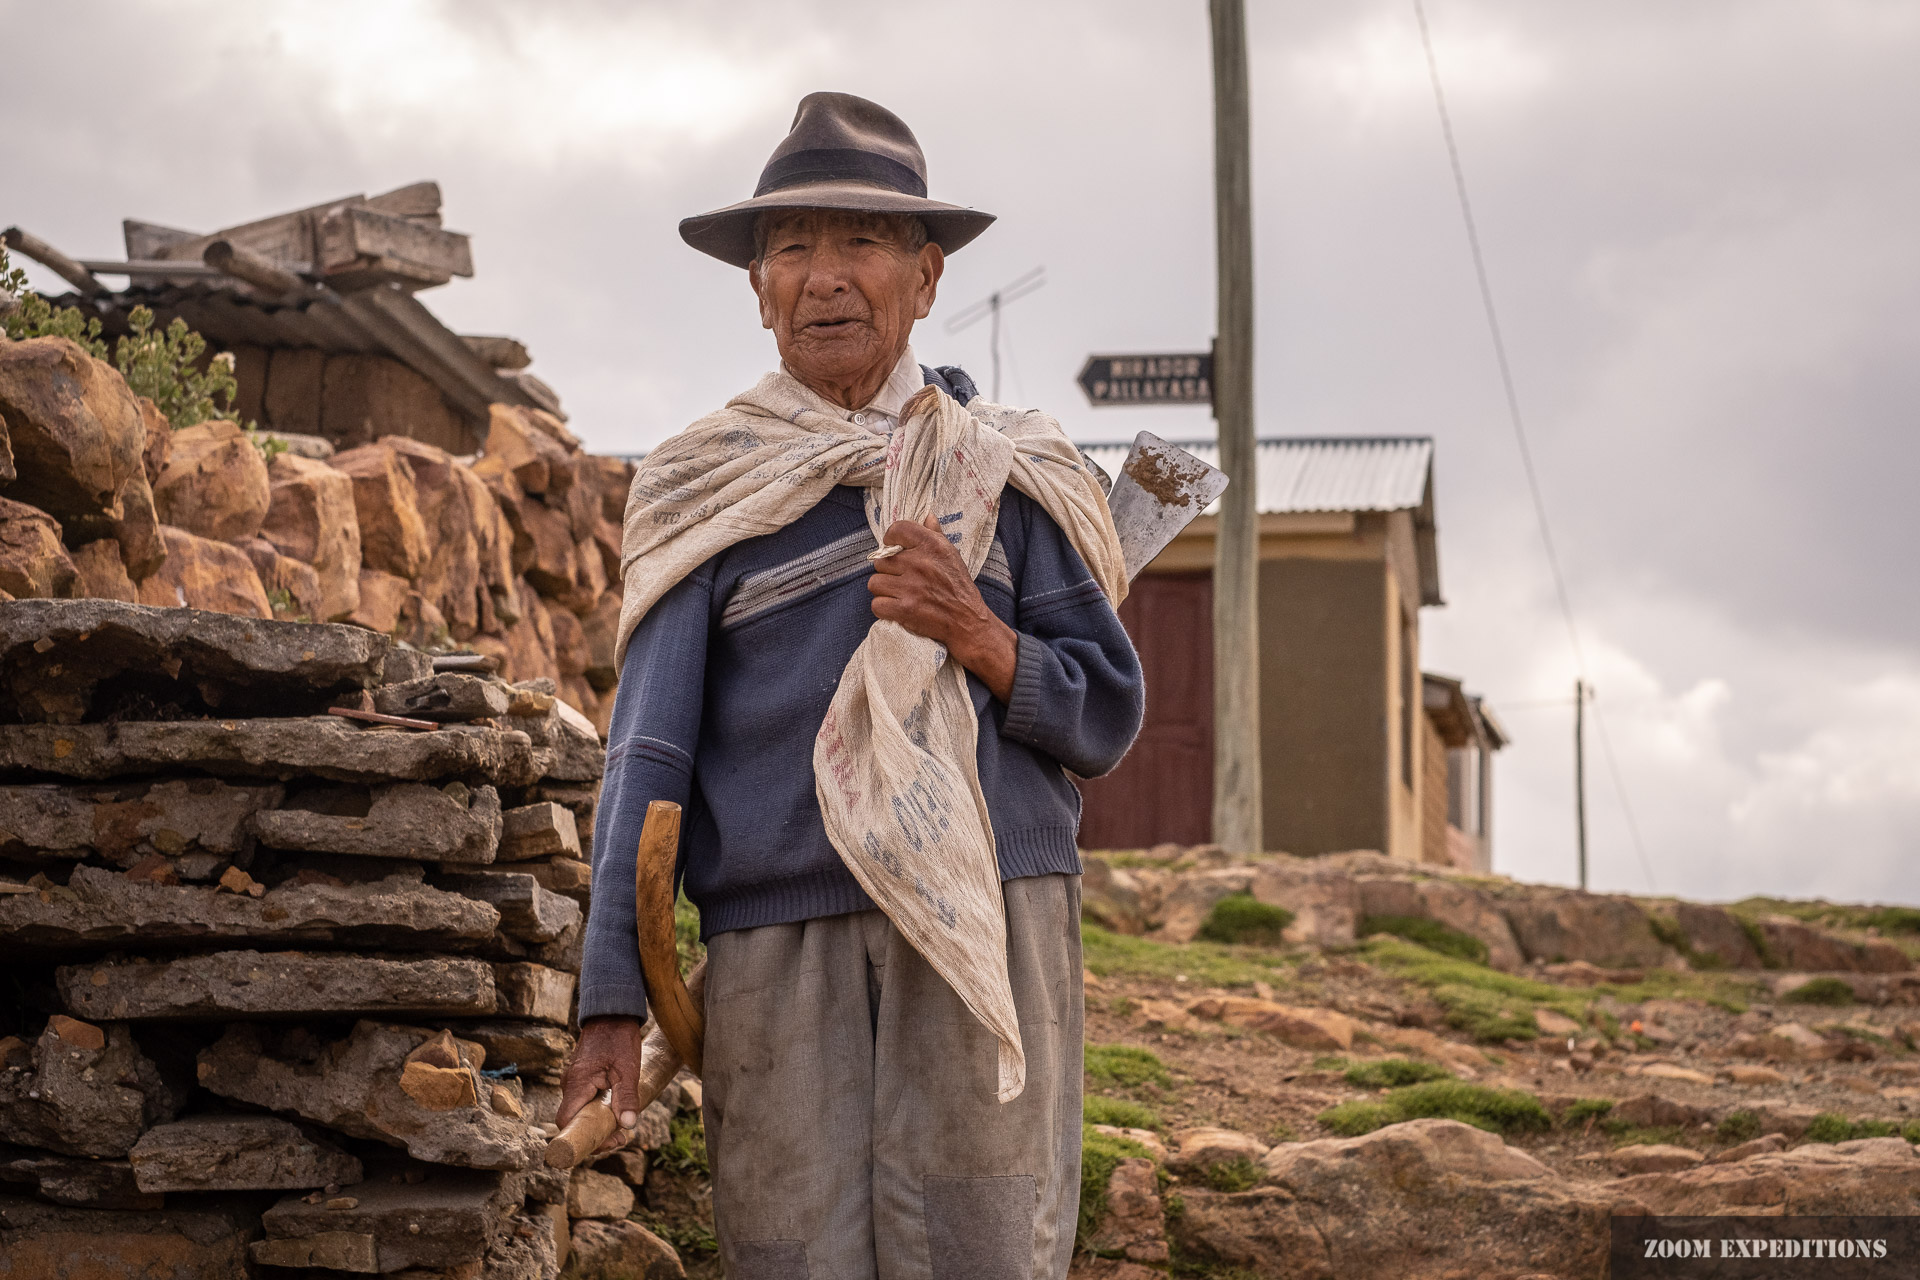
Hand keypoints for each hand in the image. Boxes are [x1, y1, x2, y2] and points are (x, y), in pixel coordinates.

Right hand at [556, 1015, 646, 1157]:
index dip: (583, 1138)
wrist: (612, 1012)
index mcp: (577, 1084)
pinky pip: (584, 1100)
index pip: (566, 1122)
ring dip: (598, 1122)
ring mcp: (575, 1080)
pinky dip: (598, 1110)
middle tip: (621, 1137)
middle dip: (595, 1134)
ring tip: (622, 1126)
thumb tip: (628, 1125)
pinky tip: (617, 1109)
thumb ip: (626, 1097)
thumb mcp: (628, 1069)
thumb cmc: (618, 1038)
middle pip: (574, 1120)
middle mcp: (571, 1084)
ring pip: (580, 1111)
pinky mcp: (582, 1077)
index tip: (609, 1141)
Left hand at [868, 515, 1018, 701]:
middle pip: (881, 560)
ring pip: (875, 583)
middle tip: (902, 580)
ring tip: (899, 595)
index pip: (897, 529)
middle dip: (888, 572)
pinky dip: (884, 609)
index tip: (893, 549)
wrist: (969, 622)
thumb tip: (927, 516)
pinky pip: (876, 604)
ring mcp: (912, 587)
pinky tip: (897, 609)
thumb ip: (935, 535)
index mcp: (932, 546)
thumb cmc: (959, 588)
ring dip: (884, 591)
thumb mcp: (952, 556)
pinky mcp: (905, 609)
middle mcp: (920, 563)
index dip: (890, 539)